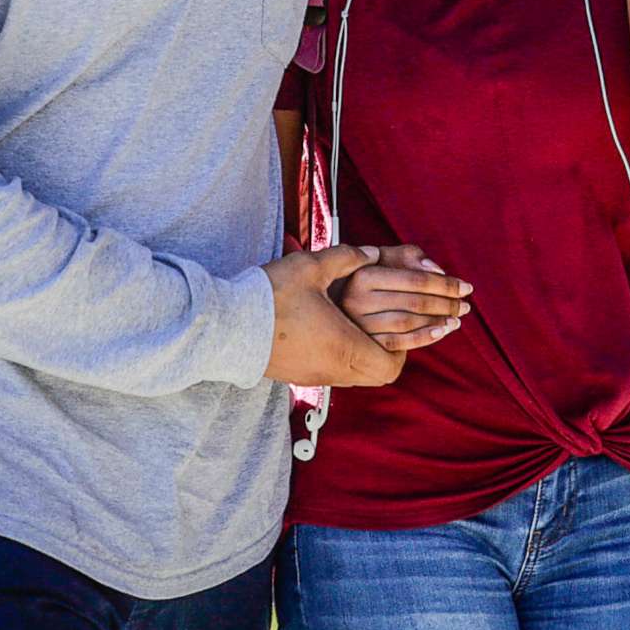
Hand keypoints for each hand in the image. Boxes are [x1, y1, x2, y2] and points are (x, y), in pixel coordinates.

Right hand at [261, 244, 437, 386]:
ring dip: (369, 355)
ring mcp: (314, 376)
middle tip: (396, 329)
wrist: (223, 327)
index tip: (405, 325)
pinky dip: (347, 359)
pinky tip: (338, 336)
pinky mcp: (298, 376)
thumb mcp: (311, 267)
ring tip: (368, 330)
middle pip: (379, 375)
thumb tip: (371, 253)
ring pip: (357, 375)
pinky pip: (335, 374)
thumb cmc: (268, 298)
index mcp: (344, 347)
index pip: (392, 365)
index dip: (406, 346)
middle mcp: (333, 370)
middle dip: (394, 351)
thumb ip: (347, 258)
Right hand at [331, 243, 473, 353]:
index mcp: (363, 275)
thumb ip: (410, 256)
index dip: (446, 284)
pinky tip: (441, 331)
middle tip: (466, 305)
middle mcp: (357, 300)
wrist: (334, 304)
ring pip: (408, 324)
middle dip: (446, 304)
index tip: (467, 287)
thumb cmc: (367, 278)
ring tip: (457, 319)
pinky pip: (398, 344)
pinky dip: (424, 338)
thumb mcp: (383, 258)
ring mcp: (358, 325)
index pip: (415, 280)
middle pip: (414, 302)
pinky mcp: (362, 345)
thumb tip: (436, 269)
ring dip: (438, 321)